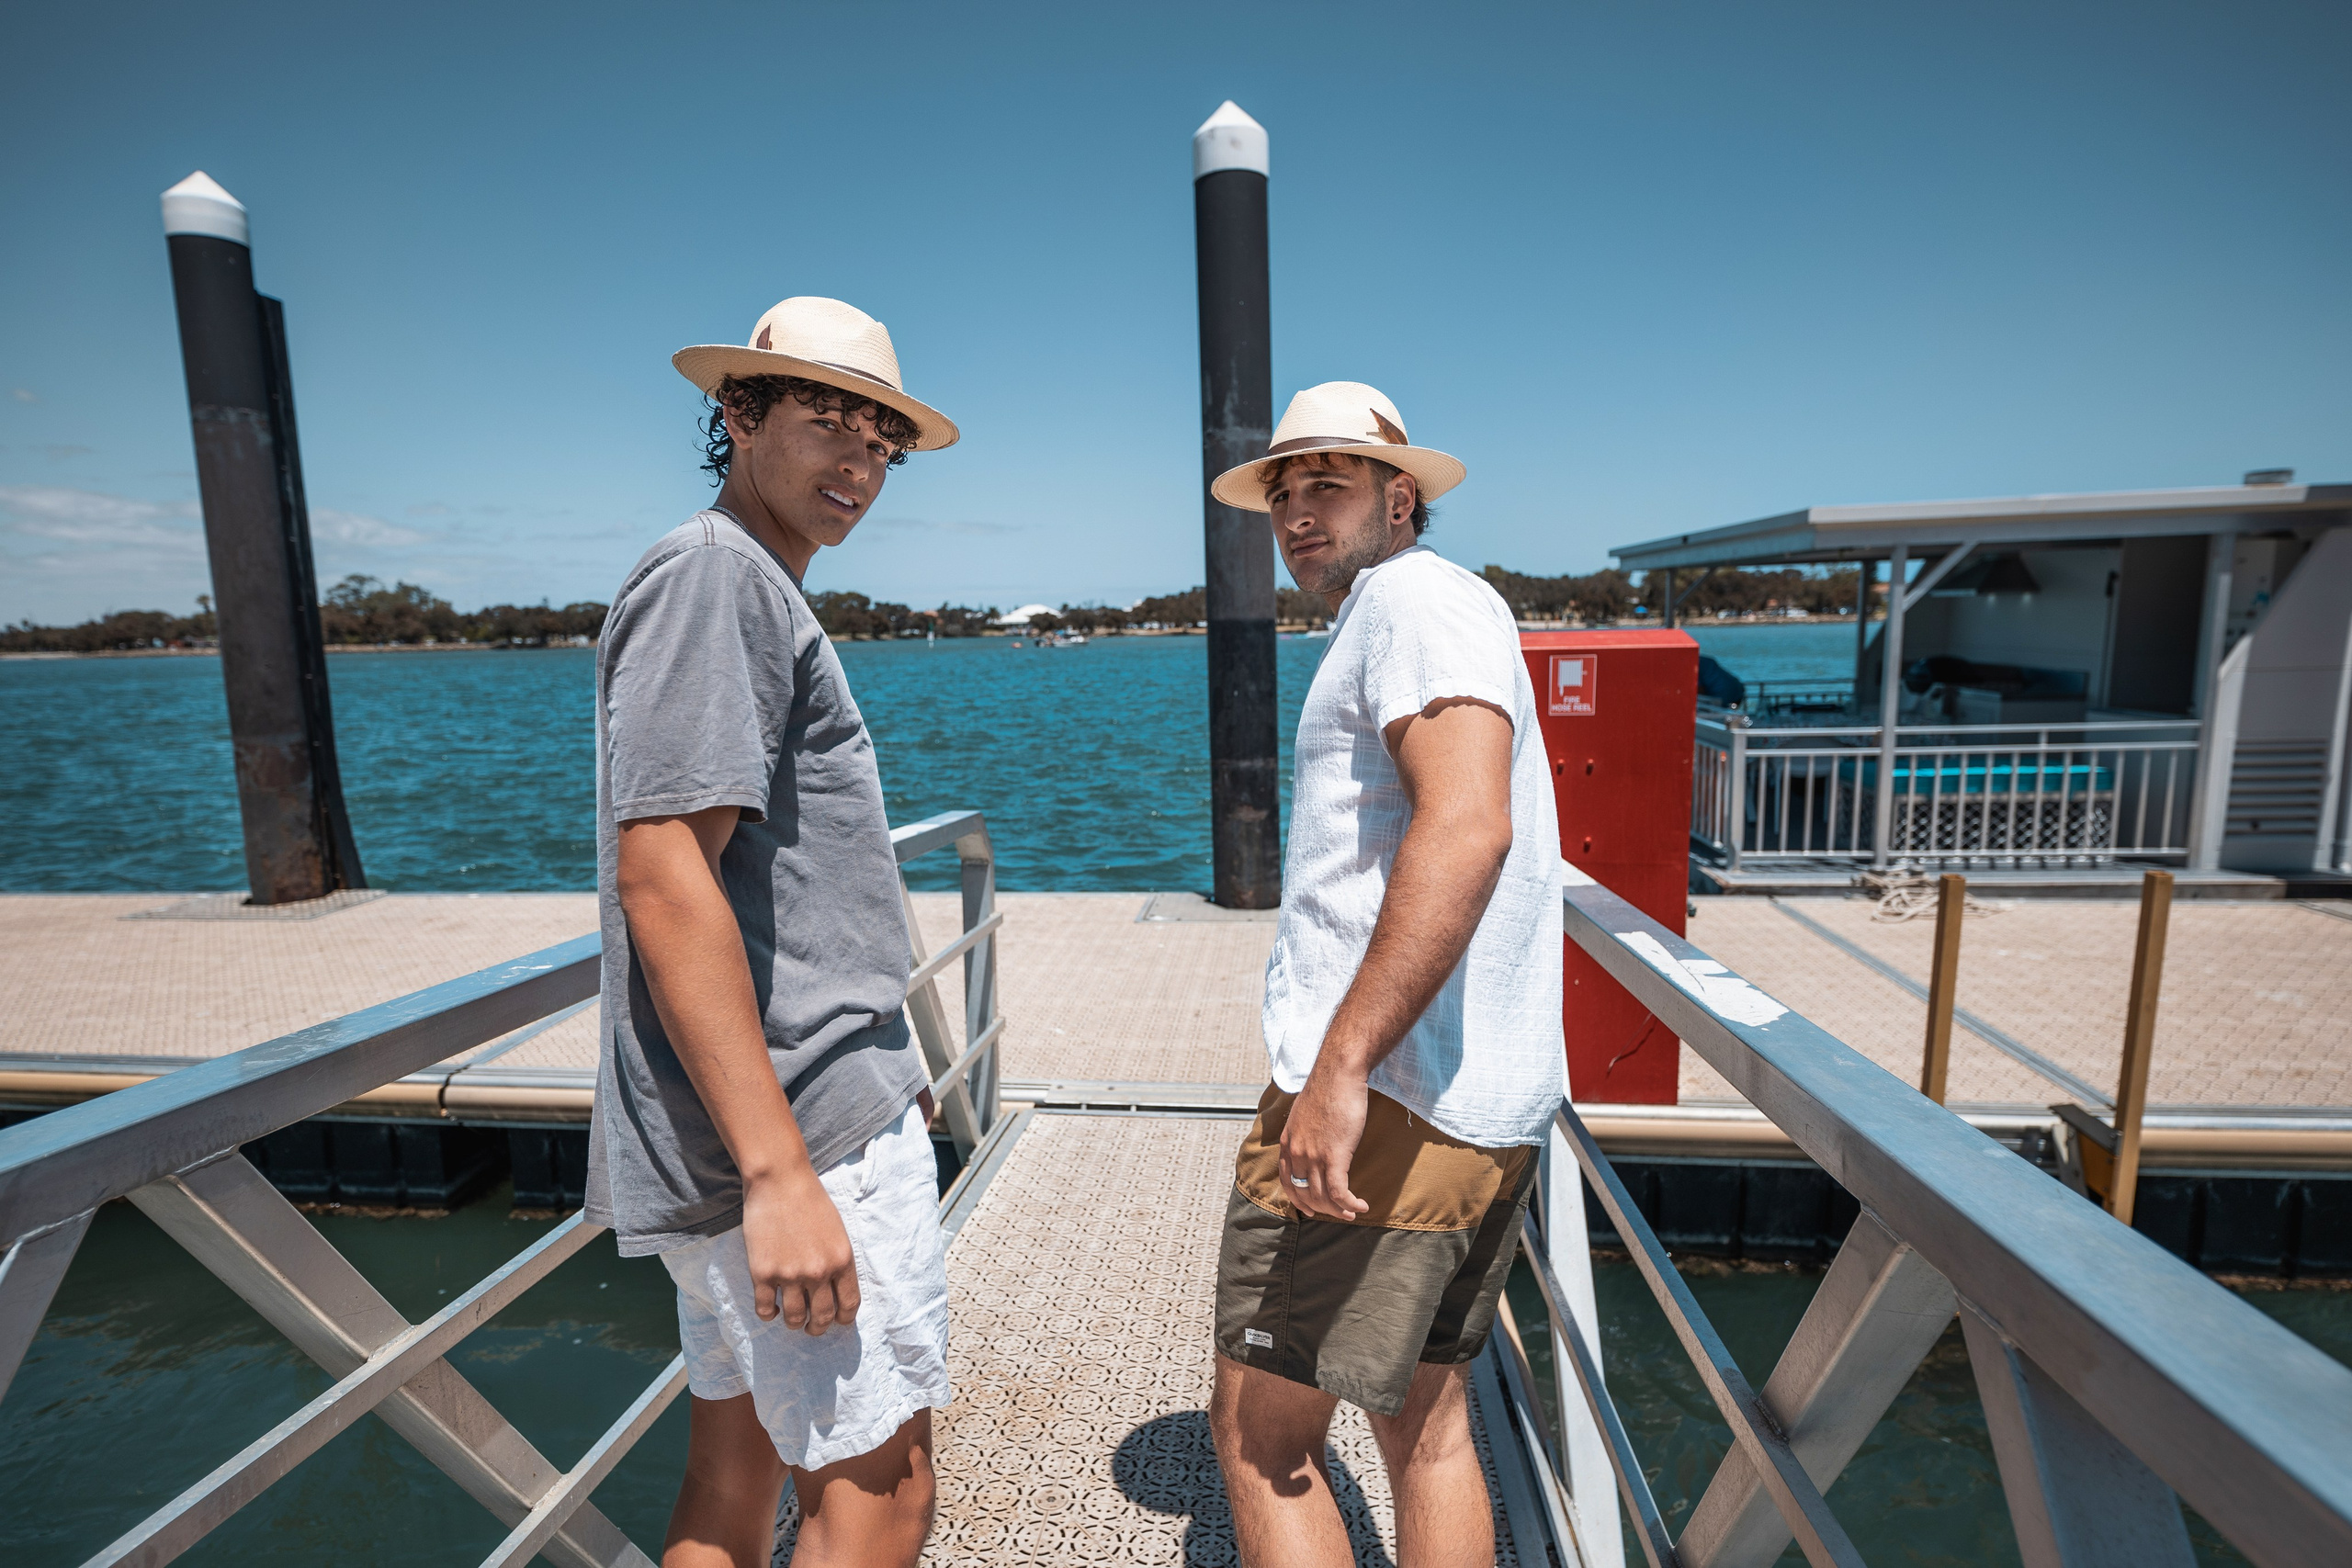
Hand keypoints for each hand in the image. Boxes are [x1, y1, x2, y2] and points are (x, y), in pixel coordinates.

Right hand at [739, 1164, 860, 1333]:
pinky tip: (771, 1309)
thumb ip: (837, 1260)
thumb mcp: (837, 1230)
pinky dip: (769, 1315)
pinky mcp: (763, 1274)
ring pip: (795, 1319)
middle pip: (823, 1317)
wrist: (779, 1180)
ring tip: (792, 1319)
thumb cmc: (810, 1199)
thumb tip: (835, 1289)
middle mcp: (819, 1272)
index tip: (837, 1321)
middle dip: (819, 1327)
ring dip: (795, 1324)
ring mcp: (790, 1275)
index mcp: (842, 1260)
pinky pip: (766, 1309)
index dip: (844, 1319)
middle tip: (813, 1327)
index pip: (849, 1304)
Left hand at [1278, 1067, 1371, 1220]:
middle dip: (1322, 1209)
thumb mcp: (1305, 1114)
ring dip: (1338, 1210)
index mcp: (1287, 1142)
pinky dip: (1350, 1204)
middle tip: (1338, 1213)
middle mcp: (1296, 1153)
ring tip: (1352, 1212)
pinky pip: (1339, 1192)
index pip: (1287, 1182)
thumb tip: (1315, 1142)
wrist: (1337, 1074)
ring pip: (1322, 1197)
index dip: (1299, 1199)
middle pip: (1305, 1193)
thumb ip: (1305, 1133)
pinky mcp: (1334, 1156)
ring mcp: (1313, 1156)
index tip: (1310, 1208)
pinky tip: (1361, 1206)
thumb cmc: (1327, 1088)